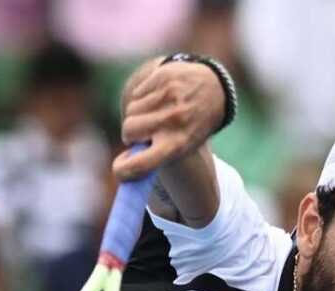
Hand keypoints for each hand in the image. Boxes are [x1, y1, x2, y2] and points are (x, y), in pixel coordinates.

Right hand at [113, 61, 225, 179]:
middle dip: (130, 134)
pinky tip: (158, 100)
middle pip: (128, 130)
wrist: (216, 89)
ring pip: (130, 110)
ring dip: (137, 116)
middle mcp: (172, 120)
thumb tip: (121, 164)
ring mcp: (168, 96)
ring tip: (154, 116)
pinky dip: (142, 99)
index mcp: (178, 145)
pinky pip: (137, 94)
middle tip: (142, 134)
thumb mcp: (183, 147)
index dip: (123, 170)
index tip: (119, 169)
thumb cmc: (194, 126)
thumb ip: (153, 156)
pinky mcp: (162, 77)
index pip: (140, 164)